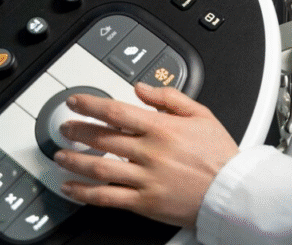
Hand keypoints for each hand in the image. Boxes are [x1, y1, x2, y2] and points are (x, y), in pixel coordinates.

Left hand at [54, 83, 238, 227]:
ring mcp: (145, 179)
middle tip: (65, 127)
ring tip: (60, 155)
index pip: (116, 111)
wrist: (231, 191)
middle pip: (102, 138)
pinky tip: (71, 187)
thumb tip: (142, 88)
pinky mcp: (144, 202)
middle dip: (77, 131)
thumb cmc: (219, 154)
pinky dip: (84, 193)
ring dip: (74, 161)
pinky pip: (107, 197)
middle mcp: (150, 152)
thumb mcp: (202, 114)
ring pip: (99, 168)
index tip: (76, 102)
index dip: (90, 105)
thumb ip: (170, 98)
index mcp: (162, 128)